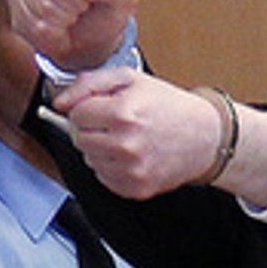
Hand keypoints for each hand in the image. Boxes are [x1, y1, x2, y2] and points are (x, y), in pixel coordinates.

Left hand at [54, 68, 220, 198]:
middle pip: (78, 138)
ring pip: (89, 160)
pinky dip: (113, 168)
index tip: (106, 108)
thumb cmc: (170, 107)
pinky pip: (104, 179)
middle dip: (93, 129)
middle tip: (117, 124)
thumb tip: (60, 102)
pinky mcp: (136, 188)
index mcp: (123, 113)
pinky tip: (133, 156)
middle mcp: (126, 144)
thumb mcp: (132, 79)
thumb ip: (89, 83)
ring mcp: (131, 169)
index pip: (75, 114)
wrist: (206, 136)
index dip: (88, 109)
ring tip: (128, 139)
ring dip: (102, 149)